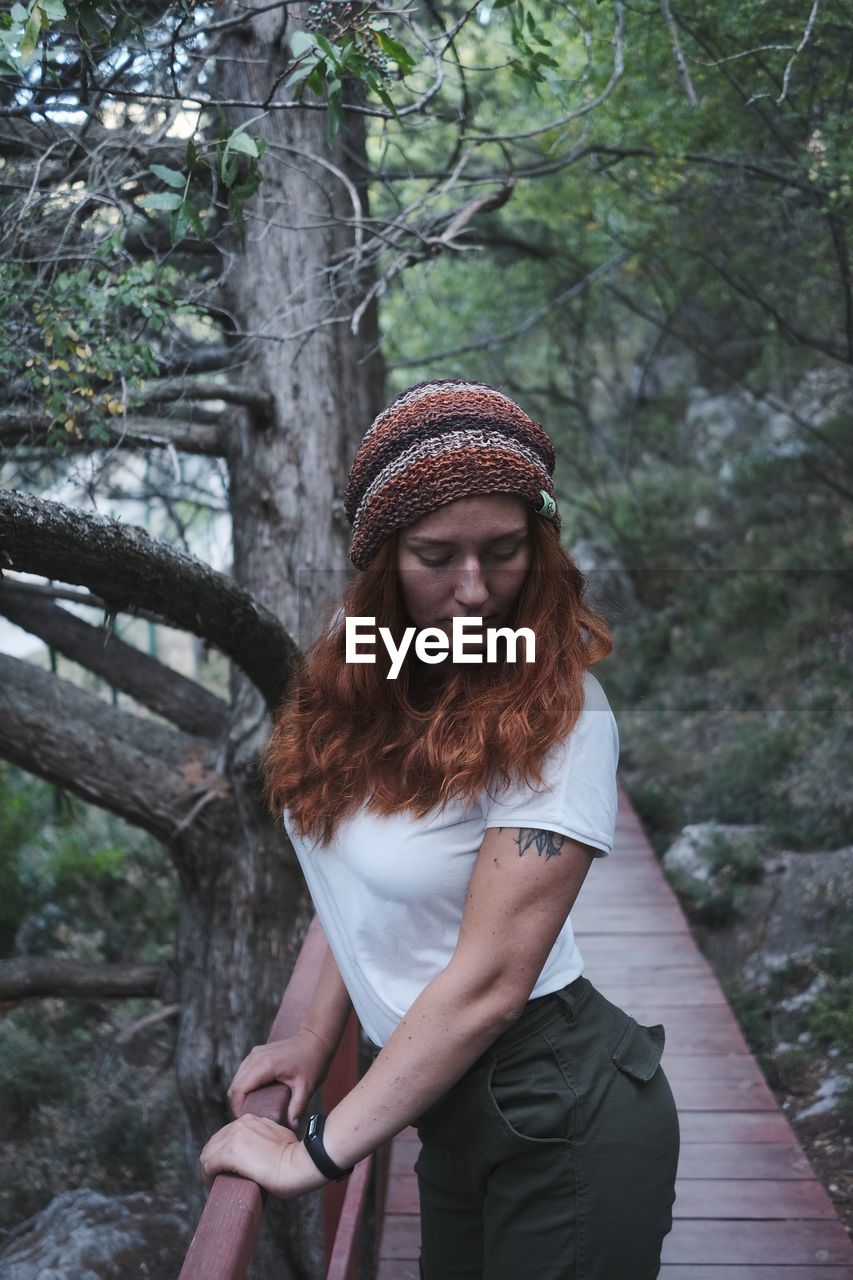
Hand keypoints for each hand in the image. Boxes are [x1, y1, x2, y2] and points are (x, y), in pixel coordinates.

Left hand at [200, 1114, 329, 1196]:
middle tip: (219, 1177)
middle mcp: (240, 1124)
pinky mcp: (230, 1153)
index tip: (227, 1166)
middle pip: (214, 1142)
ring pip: (208, 1153)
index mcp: (252, 1120)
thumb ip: (268, 1137)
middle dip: (214, 1160)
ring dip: (209, 1169)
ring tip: (216, 1182)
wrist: (300, 1164)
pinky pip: (208, 1164)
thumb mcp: (280, 1137)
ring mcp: (234, 1137)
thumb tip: (266, 1150)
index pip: (227, 1134)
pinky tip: (214, 1184)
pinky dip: (208, 1176)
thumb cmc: (296, 1157)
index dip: (224, 1152)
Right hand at [227, 1028, 330, 1127]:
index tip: (248, 1120)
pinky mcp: (257, 1053)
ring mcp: (255, 1054)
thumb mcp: (306, 1087)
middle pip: (235, 1085)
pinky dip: (245, 1085)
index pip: (239, 1089)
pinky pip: (243, 1072)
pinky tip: (256, 1096)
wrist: (315, 1040)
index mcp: (265, 1065)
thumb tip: (292, 1127)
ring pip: (237, 1079)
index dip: (238, 1107)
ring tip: (253, 1109)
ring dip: (241, 1095)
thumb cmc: (312, 1062)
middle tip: (252, 1119)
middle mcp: (256, 1057)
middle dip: (238, 1104)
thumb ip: (297, 1107)